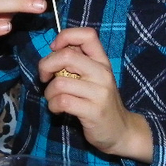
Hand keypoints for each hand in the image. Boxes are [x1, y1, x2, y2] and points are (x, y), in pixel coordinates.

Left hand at [39, 27, 152, 162]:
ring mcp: (99, 93)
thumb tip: (54, 49)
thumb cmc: (99, 102)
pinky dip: (53, 105)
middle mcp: (103, 73)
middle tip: (45, 77)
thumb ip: (78, 62)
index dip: (65, 36)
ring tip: (53, 98)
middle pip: (66, 56)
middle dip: (46, 65)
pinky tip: (58, 109)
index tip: (54, 49)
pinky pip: (62, 102)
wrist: (120, 131)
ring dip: (48, 92)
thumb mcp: (94, 77)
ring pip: (60, 83)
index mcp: (102, 61)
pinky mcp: (93, 111)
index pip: (87, 35)